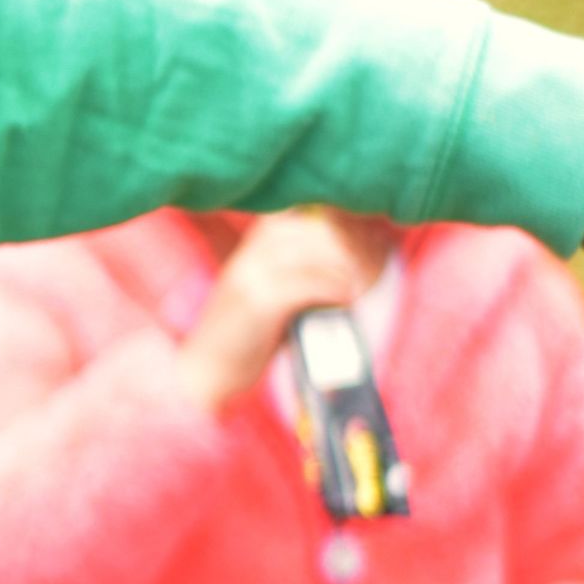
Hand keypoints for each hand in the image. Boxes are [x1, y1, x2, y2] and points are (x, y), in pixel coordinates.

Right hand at [175, 211, 382, 412]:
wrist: (206, 368)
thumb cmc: (249, 335)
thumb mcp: (272, 292)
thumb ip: (303, 273)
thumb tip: (359, 264)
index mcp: (254, 245)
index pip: (307, 215)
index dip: (344, 224)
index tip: (373, 242)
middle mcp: (251, 252)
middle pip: (316, 230)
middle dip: (354, 246)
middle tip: (377, 267)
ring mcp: (251, 274)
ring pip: (315, 253)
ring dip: (348, 269)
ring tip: (363, 286)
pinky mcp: (258, 300)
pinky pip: (308, 284)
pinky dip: (334, 290)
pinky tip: (347, 301)